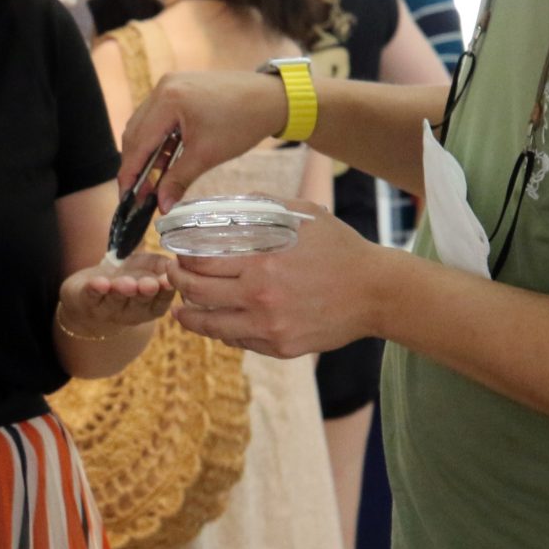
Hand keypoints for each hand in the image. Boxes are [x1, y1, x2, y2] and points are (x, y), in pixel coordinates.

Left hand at [62, 253, 177, 338]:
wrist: (95, 288)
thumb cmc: (130, 276)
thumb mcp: (149, 268)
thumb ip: (162, 265)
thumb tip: (173, 262)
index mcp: (151, 307)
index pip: (161, 302)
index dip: (165, 293)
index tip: (167, 282)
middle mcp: (131, 312)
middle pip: (139, 303)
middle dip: (144, 293)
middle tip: (148, 285)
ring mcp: (107, 310)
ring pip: (115, 301)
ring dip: (120, 291)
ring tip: (125, 283)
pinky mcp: (85, 302)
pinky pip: (90, 296)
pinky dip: (94, 289)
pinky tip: (99, 283)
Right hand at [118, 70, 293, 209]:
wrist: (271, 99)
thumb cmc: (243, 122)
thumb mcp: (207, 155)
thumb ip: (178, 180)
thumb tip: (162, 206)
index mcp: (168, 100)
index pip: (138, 142)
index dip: (129, 172)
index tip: (126, 195)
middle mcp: (163, 87)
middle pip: (135, 132)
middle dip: (136, 164)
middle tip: (139, 192)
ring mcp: (170, 84)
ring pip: (145, 124)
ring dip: (147, 152)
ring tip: (154, 178)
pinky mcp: (179, 87)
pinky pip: (158, 116)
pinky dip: (159, 139)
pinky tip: (166, 158)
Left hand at [163, 201, 397, 358]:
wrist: (376, 292)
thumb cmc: (339, 248)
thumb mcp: (303, 215)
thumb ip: (263, 206)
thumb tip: (226, 202)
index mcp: (261, 263)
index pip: (200, 262)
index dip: (182, 258)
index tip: (176, 253)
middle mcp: (260, 298)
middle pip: (197, 293)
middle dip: (178, 283)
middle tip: (172, 276)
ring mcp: (269, 326)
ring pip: (210, 325)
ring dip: (188, 316)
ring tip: (180, 310)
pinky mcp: (280, 346)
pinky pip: (238, 340)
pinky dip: (221, 331)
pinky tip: (216, 322)